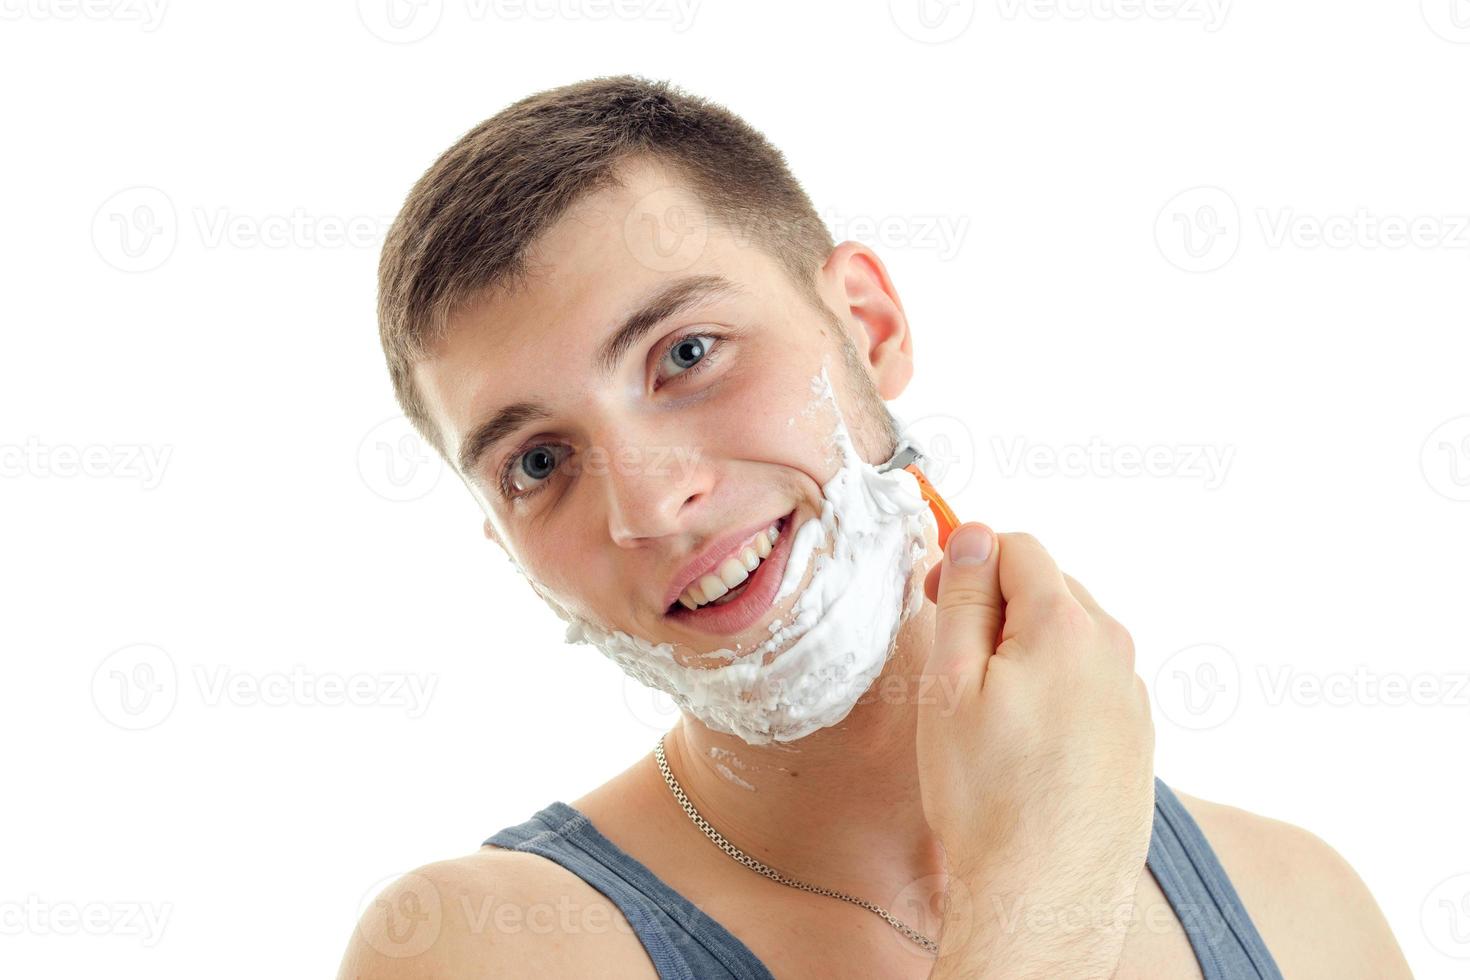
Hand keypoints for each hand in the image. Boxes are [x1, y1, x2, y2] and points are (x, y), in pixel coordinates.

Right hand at [916, 524, 1154, 976]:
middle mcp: (1114, 650)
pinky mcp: (1137, 737)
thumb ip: (966, 597)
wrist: (1046, 894)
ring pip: (1072, 636)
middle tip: (953, 656)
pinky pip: (1091, 682)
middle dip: (998, 602)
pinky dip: (1055, 688)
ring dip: (1027, 647)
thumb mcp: (950, 683)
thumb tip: (974, 535)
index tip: (937, 597)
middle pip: (1050, 587)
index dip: (967, 562)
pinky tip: (1026, 740)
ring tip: (988, 709)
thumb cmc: (988, 794)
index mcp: (1066, 625)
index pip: (1018, 548)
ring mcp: (1132, 696)